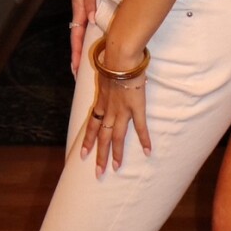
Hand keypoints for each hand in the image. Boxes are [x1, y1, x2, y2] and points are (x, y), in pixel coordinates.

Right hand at [69, 0, 96, 74]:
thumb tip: (90, 18)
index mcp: (79, 2)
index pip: (76, 32)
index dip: (76, 50)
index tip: (75, 67)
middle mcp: (86, 4)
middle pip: (83, 33)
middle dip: (83, 52)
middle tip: (84, 71)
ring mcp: (93, 0)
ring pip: (93, 26)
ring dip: (93, 41)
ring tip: (97, 59)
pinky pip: (101, 15)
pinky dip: (103, 27)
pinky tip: (111, 35)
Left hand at [80, 44, 151, 174]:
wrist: (120, 57)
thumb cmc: (112, 59)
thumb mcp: (103, 70)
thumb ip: (104, 76)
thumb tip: (105, 71)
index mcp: (101, 101)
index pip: (91, 124)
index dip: (87, 140)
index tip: (82, 155)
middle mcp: (109, 109)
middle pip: (102, 136)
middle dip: (100, 155)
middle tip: (98, 173)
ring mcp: (122, 110)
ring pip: (117, 136)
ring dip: (116, 153)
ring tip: (116, 168)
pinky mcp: (136, 107)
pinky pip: (140, 127)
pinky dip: (144, 140)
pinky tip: (147, 152)